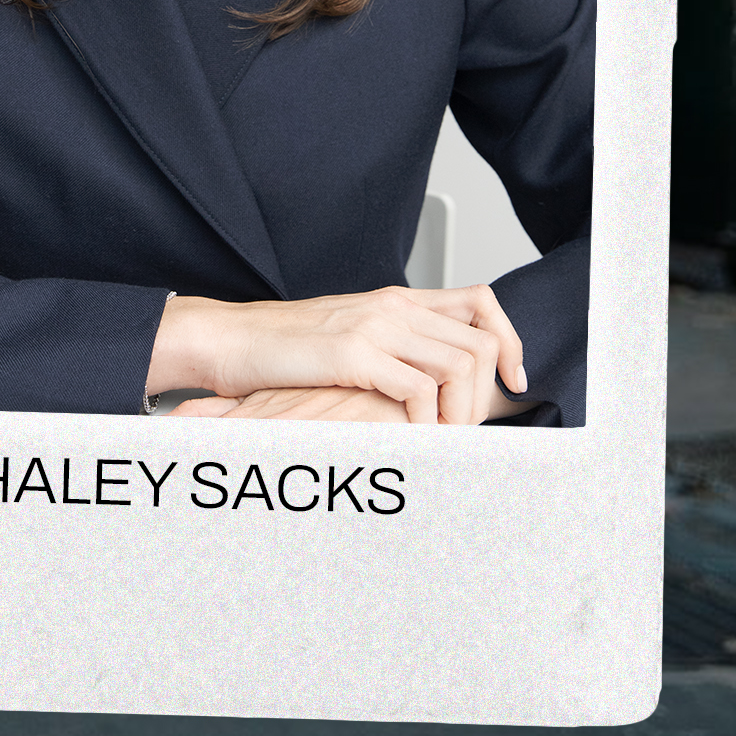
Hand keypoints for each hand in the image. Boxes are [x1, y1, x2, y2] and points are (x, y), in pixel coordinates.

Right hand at [153, 285, 523, 425]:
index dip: (509, 340)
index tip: (510, 380)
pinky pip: (420, 388)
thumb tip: (433, 381)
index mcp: (394, 300)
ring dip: (462, 410)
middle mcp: (391, 305)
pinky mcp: (352, 352)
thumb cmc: (279, 349)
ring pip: (461, 363)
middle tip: (472, 425)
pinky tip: (409, 432)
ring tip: (442, 435)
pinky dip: (427, 418)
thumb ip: (390, 345)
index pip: (481, 302)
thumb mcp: (346, 336)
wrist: (225, 339)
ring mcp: (373, 326)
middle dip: (489, 392)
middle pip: (482, 338)